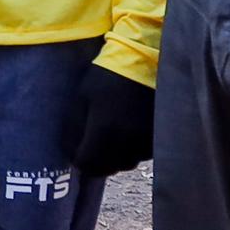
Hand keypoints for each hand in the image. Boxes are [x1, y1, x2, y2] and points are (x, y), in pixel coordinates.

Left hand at [68, 62, 154, 176]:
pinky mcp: (159, 136)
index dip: (78, 160)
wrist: (143, 61)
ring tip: (113, 139)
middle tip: (93, 149)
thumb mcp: (82, 98)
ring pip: (126, 163)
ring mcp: (146, 140)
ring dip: (116, 157)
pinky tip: (130, 133)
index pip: (87, 163)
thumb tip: (70, 152)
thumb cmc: (107, 76)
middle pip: (108, 168)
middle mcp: (127, 141)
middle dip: (97, 162)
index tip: (77, 153)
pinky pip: (142, 155)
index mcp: (105, 130)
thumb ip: (73, 127)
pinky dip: (134, 150)